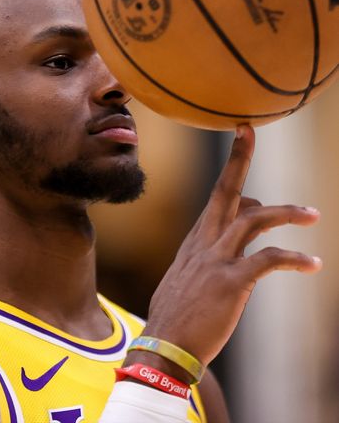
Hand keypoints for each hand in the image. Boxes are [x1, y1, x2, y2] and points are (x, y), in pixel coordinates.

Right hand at [129, 124, 321, 377]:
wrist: (165, 345)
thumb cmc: (179, 314)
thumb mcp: (189, 276)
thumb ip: (209, 256)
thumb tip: (232, 246)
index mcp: (197, 240)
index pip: (217, 196)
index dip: (232, 168)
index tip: (241, 139)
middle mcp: (205, 242)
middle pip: (224, 190)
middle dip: (237, 158)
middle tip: (248, 131)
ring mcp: (217, 260)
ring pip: (253, 219)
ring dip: (286, 213)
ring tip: (314, 214)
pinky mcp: (231, 282)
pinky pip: (267, 260)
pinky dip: (292, 258)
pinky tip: (312, 263)